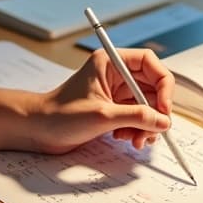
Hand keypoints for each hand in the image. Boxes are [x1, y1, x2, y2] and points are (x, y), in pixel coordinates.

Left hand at [33, 48, 173, 153]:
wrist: (38, 130)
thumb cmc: (60, 115)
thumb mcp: (102, 116)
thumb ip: (137, 117)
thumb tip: (164, 122)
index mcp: (111, 62)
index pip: (150, 63)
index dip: (163, 85)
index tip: (164, 108)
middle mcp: (116, 74)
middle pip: (153, 87)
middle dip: (155, 111)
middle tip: (153, 131)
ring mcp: (116, 92)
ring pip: (147, 105)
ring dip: (146, 124)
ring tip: (135, 140)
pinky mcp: (114, 109)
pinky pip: (137, 117)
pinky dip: (137, 129)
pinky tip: (124, 137)